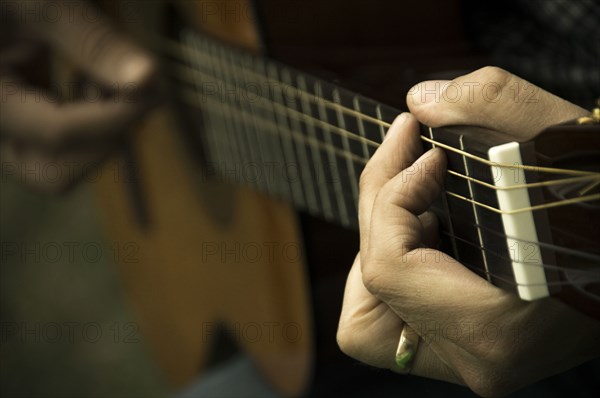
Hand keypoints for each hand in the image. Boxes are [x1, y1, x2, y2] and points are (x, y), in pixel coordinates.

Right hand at [0, 0, 156, 191]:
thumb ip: (91, 40)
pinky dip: (92, 122)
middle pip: (55, 175)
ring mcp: (9, 129)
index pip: (57, 133)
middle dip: (104, 140)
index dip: (115, 118)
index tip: (154, 92)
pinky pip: (64, 148)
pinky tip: (93, 81)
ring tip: (106, 78)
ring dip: (101, 132)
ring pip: (62, 167)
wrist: (2, 2)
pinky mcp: (26, 122)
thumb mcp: (42, 4)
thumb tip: (147, 79)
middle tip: (130, 95)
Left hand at [337, 67, 599, 395]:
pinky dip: (401, 271)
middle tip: (406, 163)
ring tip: (415, 201)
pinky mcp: (474, 352)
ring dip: (381, 251)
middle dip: (376, 219)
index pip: (387, 267)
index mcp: (494, 328)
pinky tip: (431, 229)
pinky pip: (400, 319)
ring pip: (371, 319)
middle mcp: (477, 362)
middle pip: (368, 295)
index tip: (426, 153)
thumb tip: (419, 101)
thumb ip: (491, 102)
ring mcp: (473, 363)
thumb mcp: (567, 140)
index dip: (391, 197)